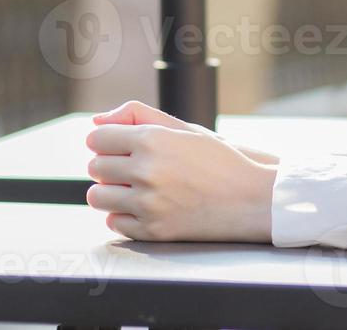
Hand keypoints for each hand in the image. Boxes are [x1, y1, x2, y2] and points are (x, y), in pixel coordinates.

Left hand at [84, 101, 277, 242]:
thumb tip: (97, 121)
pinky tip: (147, 206)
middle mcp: (147, 171)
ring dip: (111, 191)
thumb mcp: (187, 129)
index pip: (98, 138)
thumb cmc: (221, 161)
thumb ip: (140, 116)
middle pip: (95, 167)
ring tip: (136, 188)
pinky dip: (124, 215)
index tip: (119, 146)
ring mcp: (147, 203)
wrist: (251, 199)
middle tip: (134, 168)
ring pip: (97, 197)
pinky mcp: (151, 230)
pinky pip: (113, 222)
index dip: (107, 141)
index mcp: (154, 140)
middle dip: (110, 165)